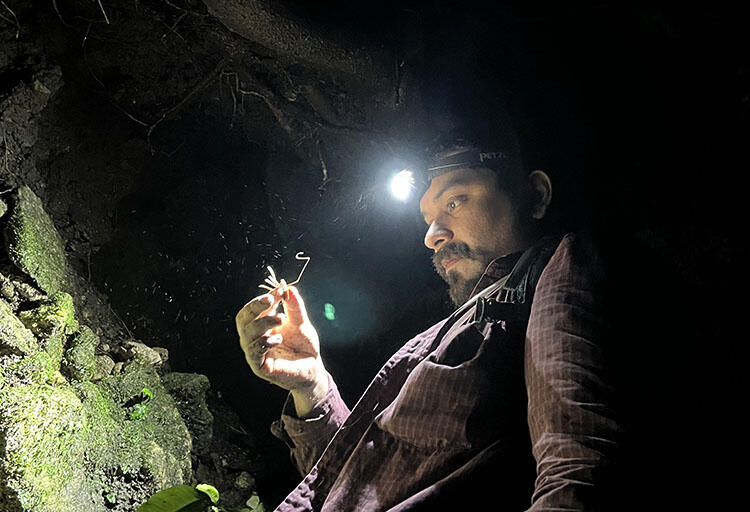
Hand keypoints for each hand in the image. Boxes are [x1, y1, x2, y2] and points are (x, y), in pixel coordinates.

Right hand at [235, 286, 327, 413]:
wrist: (313, 369)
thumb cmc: (303, 346)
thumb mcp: (301, 323)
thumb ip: (294, 307)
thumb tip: (289, 288)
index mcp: (260, 326)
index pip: (252, 309)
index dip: (262, 299)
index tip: (278, 290)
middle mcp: (254, 338)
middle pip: (243, 319)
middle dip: (255, 307)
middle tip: (271, 299)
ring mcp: (255, 353)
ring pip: (247, 334)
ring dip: (263, 322)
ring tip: (281, 319)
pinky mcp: (259, 367)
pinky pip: (254, 352)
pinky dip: (264, 342)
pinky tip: (277, 338)